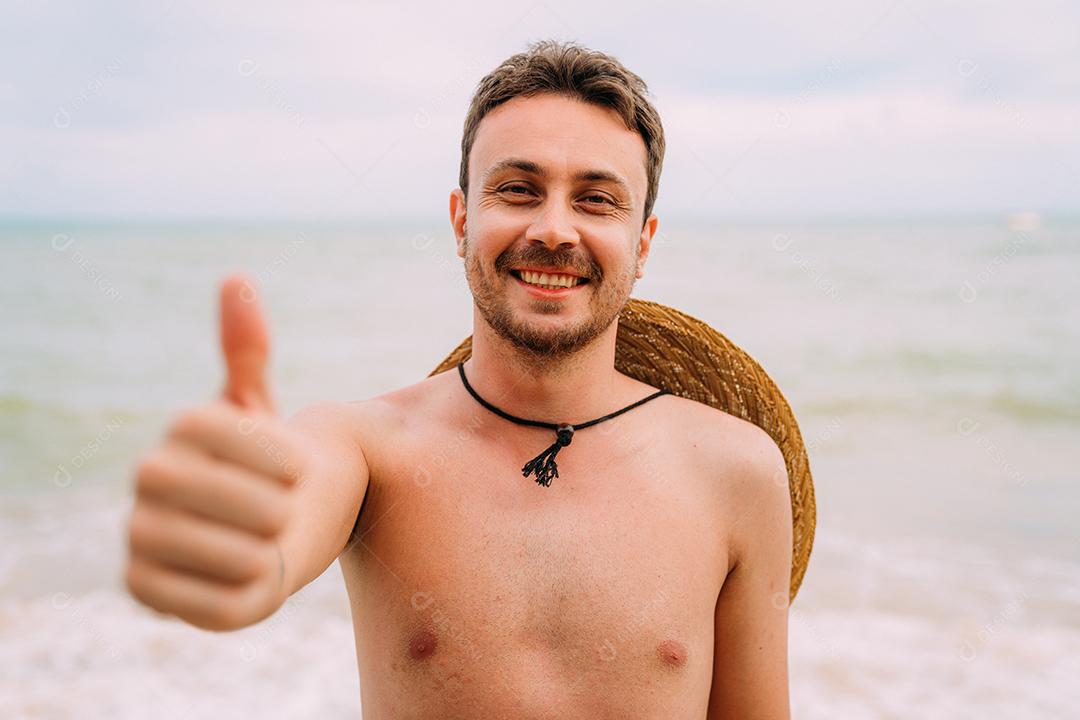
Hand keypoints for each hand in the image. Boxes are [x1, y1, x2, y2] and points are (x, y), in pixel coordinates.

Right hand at [125, 274, 310, 630]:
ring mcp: (141, 538)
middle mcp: (147, 480)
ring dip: (258, 548)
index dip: (265, 450)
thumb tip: (235, 279)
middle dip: (262, 503)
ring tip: (277, 543)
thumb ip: (247, 350)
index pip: (209, 428)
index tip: (301, 467)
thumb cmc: (267, 464)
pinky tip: (256, 576)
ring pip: (197, 546)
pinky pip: (201, 603)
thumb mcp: (260, 408)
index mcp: (179, 431)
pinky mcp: (146, 591)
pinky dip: (242, 593)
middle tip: (291, 511)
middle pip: (200, 488)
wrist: (266, 530)